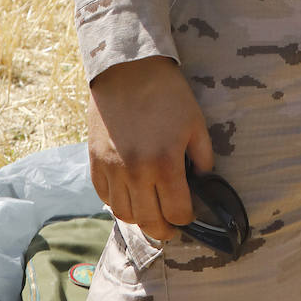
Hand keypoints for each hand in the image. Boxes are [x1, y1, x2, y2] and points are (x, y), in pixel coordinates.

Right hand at [87, 56, 213, 240]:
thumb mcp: (196, 123)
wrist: (128, 71)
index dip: (187, 218)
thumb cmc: (168, 94)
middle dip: (165, 230)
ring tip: (152, 212)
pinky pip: (105, 198)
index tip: (191, 214)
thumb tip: (204, 181)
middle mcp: (136, 174)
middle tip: (173, 227)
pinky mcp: (95, 164)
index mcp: (164, 165)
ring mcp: (112, 171)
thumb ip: (203, 157)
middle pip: (149, 222)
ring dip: (140, 219)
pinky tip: (131, 196)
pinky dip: (119, 203)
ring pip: (124, 215)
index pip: (177, 212)